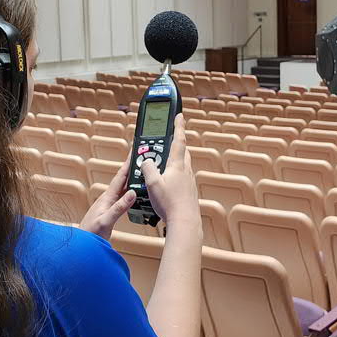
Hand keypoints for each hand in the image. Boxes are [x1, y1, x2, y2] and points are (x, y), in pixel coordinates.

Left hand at [80, 159, 137, 239]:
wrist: (82, 244)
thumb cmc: (90, 234)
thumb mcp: (106, 221)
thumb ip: (118, 208)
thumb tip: (132, 193)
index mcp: (107, 198)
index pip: (120, 177)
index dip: (128, 164)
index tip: (134, 152)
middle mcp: (109, 198)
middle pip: (123, 179)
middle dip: (132, 167)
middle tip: (142, 157)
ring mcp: (110, 204)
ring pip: (124, 188)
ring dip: (133, 179)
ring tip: (142, 171)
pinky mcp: (112, 211)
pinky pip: (124, 197)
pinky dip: (132, 192)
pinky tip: (136, 192)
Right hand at [140, 114, 200, 235]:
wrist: (185, 221)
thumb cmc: (169, 203)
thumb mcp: (152, 183)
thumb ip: (147, 168)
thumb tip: (146, 161)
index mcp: (177, 165)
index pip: (179, 140)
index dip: (178, 126)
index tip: (179, 115)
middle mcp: (186, 171)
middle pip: (182, 152)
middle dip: (175, 145)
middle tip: (167, 141)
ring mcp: (189, 182)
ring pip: (183, 166)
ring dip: (174, 162)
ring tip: (162, 166)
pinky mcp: (189, 192)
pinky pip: (182, 179)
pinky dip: (174, 177)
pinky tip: (167, 185)